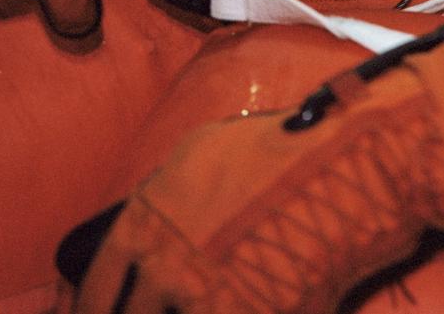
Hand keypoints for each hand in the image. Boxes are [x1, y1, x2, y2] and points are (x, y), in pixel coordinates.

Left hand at [68, 68, 443, 313]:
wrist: (350, 163)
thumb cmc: (281, 146)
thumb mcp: (205, 152)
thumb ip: (165, 195)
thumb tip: (147, 231)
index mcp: (149, 219)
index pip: (99, 286)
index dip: (93, 309)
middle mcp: (170, 267)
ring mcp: (210, 300)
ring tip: (203, 303)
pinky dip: (230, 313)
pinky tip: (250, 307)